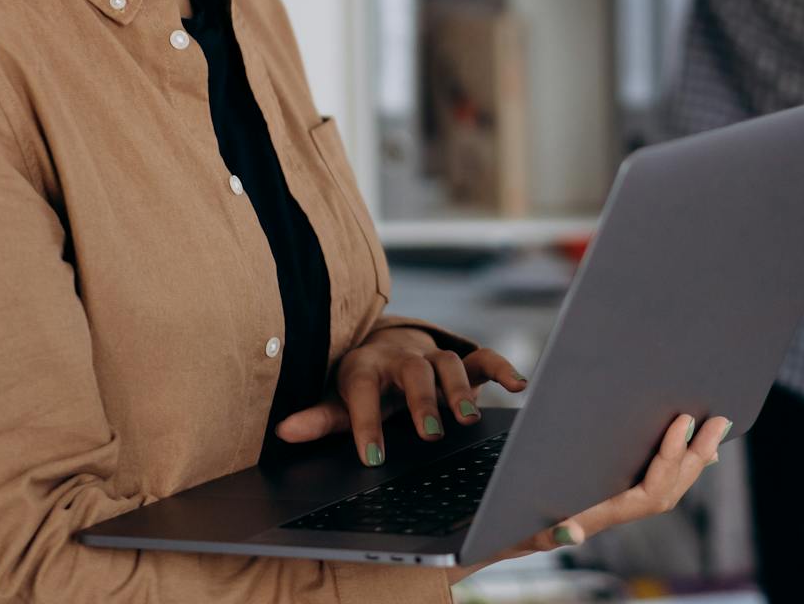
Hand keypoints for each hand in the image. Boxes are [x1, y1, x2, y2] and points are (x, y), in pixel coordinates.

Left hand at [274, 326, 527, 463]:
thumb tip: (284, 431)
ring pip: (449, 364)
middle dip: (422, 400)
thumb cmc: (364, 384)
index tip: (372, 457)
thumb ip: (320, 418)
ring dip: (459, 390)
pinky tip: (519, 386)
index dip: (367, 422)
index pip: (362, 390)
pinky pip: (485, 357)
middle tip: (428, 432)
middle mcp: (402, 358)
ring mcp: (435, 356)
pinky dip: (502, 368)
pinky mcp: (463, 359)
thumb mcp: (340, 400)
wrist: (391, 346)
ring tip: (468, 420)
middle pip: (413, 370)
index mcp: (366, 368)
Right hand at [448, 411, 732, 583]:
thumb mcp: (521, 532)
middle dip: (694, 456)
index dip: (671, 459)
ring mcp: (616, 504)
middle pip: (668, 489)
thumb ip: (545, 535)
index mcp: (602, 516)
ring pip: (666, 485)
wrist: (497, 539)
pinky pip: (654, 479)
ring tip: (713, 430)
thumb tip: (571, 533)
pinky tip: (686, 444)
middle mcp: (615, 513)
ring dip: (692, 458)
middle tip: (717, 422)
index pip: (651, 493)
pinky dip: (675, 462)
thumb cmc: (507, 532)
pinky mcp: (611, 493)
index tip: (682, 423)